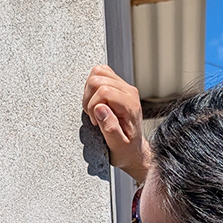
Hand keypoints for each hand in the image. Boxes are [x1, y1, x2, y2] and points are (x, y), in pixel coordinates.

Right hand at [82, 64, 149, 182]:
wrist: (133, 150)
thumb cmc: (126, 150)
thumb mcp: (118, 145)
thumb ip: (110, 127)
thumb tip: (99, 108)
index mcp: (130, 105)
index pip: (104, 90)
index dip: (93, 106)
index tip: (96, 122)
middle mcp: (129, 91)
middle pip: (98, 78)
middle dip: (88, 98)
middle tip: (93, 116)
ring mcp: (124, 86)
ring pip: (98, 72)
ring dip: (89, 91)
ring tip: (93, 110)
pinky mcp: (117, 85)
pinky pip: (100, 74)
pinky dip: (91, 88)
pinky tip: (94, 103)